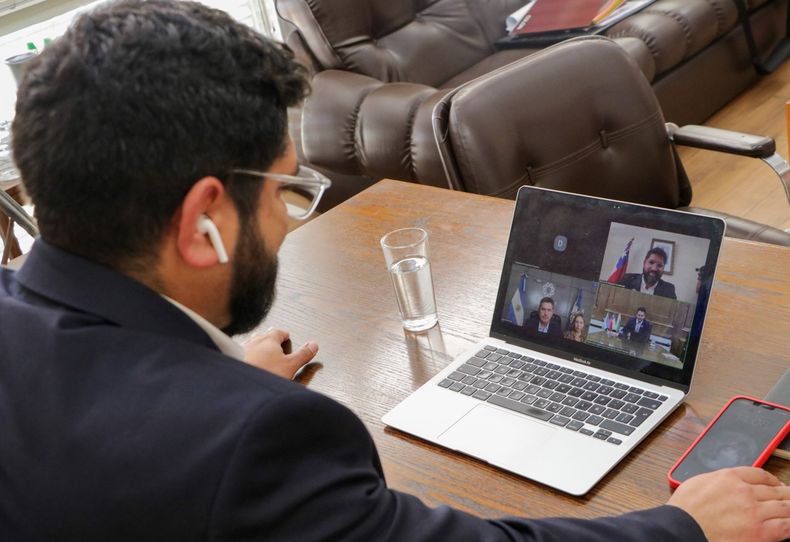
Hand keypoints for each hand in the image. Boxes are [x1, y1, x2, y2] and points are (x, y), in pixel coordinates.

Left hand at [243, 328, 317, 379]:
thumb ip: (303, 354)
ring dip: (259, 346)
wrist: (247, 389)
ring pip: (253, 344)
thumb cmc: (266, 374)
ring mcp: (244, 351)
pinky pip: (245, 354)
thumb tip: (313, 345)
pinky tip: (252, 363)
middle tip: (277, 343)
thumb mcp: (291, 365)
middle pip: (264, 336)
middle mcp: (255, 342)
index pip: (278, 331)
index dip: (284, 334)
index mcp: (269, 340)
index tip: (287, 336)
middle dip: (271, 339)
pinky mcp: (237, 361)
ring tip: (264, 351)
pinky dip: (250, 356)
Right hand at [668, 467, 789, 541]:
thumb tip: (724, 484)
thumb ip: (717, 480)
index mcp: (729, 477)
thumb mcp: (698, 482)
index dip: (772, 480)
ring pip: (785, 506)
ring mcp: (754, 511)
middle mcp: (745, 491)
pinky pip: (786, 526)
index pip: (760, 474)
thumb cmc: (684, 510)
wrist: (681, 528)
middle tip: (789, 497)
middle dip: (786, 494)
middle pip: (777, 490)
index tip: (776, 484)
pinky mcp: (760, 531)